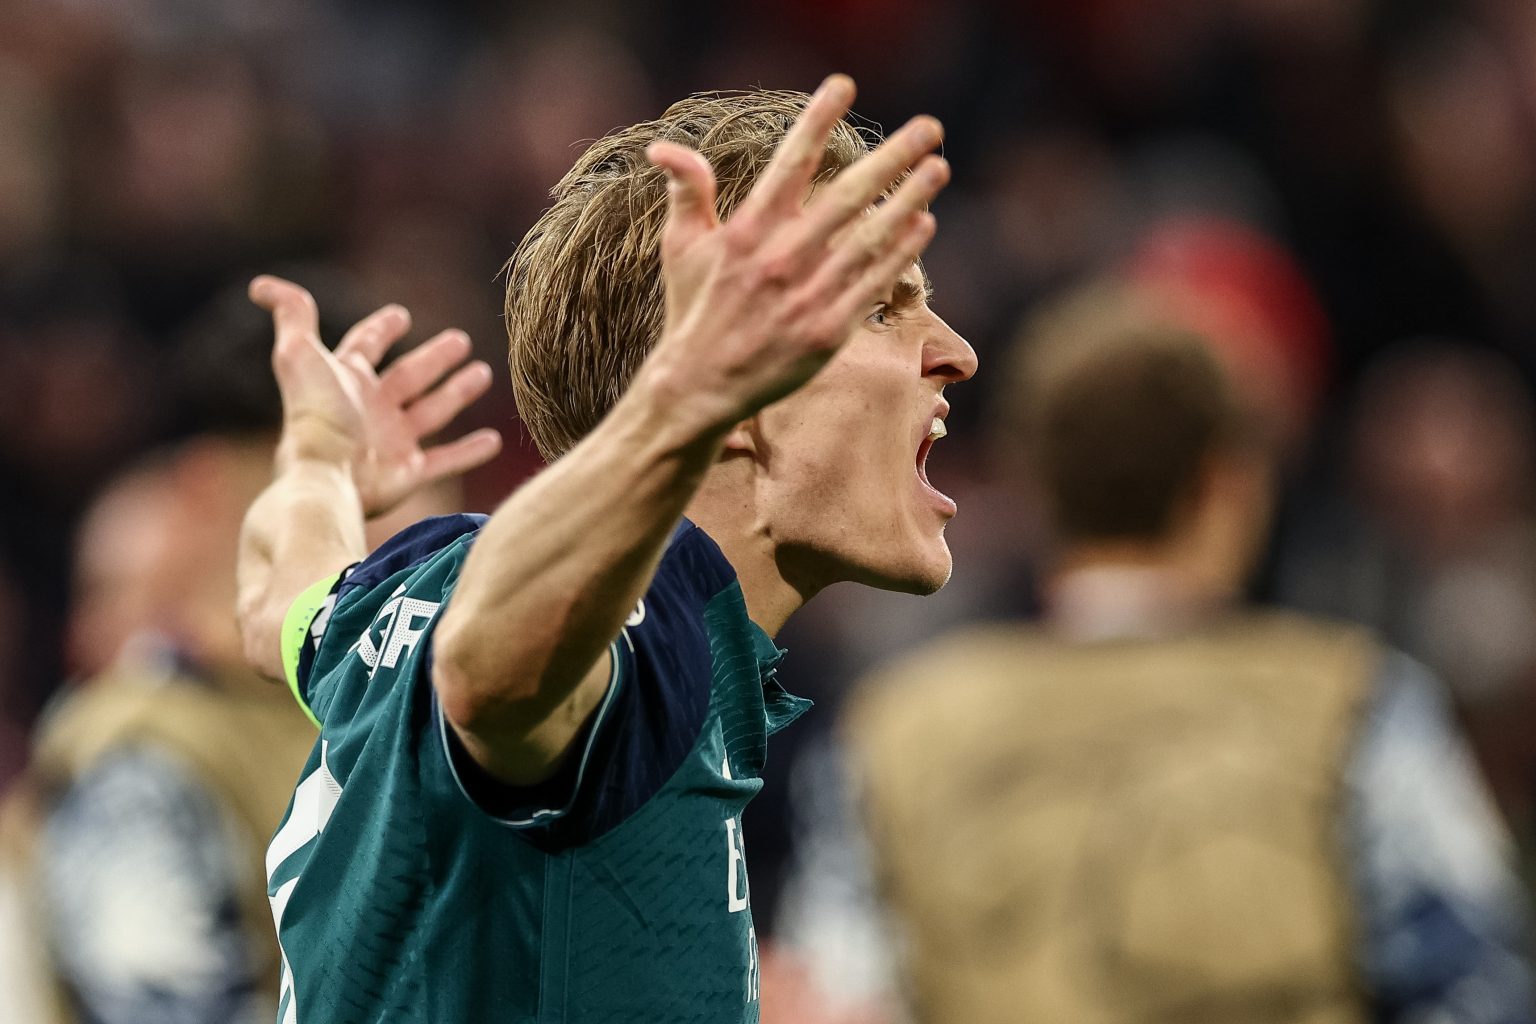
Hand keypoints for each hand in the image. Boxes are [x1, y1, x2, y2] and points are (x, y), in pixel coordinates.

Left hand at [250, 276, 502, 516]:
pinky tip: (494, 441)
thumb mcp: (300, 353)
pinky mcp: (408, 473)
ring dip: (457, 393)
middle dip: (434, 358)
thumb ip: (292, 314)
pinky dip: (469, 452)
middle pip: (408, 376)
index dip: (381, 329)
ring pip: (432, 412)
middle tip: (461, 340)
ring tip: (484, 374)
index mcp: (346, 379)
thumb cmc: (314, 412)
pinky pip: (446, 460)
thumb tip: (260, 285)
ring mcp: (391, 441)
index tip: (401, 315)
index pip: (365, 346)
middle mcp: (370, 409)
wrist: (326, 473)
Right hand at [641, 74, 948, 432]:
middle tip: (930, 127)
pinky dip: (901, 253)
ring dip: (910, 200)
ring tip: (938, 169)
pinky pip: (874, 284)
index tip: (844, 85)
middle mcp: (780, 260)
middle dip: (893, 157)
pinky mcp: (828, 332)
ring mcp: (808, 297)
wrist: (699, 386)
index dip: (817, 120)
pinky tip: (923, 225)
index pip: (790, 163)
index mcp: (746, 232)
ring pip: (871, 239)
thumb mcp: (681, 247)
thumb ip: (686, 192)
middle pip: (848, 196)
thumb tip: (666, 147)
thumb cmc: (693, 309)